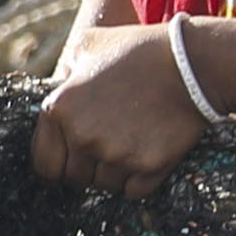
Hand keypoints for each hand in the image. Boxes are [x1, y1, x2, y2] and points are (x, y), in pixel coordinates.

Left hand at [35, 23, 216, 192]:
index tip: (71, 162)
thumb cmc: (138, 50)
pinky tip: (148, 154)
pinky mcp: (147, 166)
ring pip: (105, 186)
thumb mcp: (88, 44)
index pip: (44, 164)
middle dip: (87, 169)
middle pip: (74, 179)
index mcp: (59, 109)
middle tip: (107, 150)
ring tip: (132, 144)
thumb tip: (60, 86)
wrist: (191, 63)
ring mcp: (115, 154)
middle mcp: (82, 136)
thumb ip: (65, 69)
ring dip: (114, 173)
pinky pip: (133, 191)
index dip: (58, 165)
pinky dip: (139, 180)